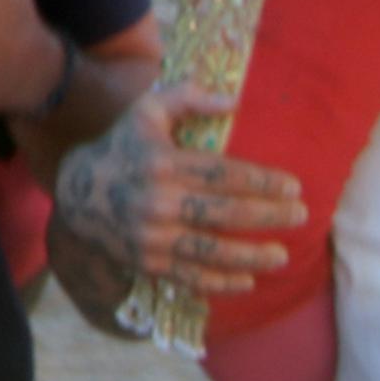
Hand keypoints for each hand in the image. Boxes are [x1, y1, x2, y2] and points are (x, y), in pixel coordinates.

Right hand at [48, 86, 306, 302]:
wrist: (78, 194)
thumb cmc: (123, 146)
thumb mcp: (147, 110)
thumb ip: (187, 97)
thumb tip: (233, 101)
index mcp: (162, 163)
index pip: (223, 174)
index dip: (262, 182)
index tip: (293, 186)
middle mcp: (158, 202)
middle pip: (224, 212)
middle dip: (267, 216)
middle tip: (300, 215)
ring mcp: (153, 237)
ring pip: (211, 251)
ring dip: (252, 255)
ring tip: (282, 255)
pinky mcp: (149, 262)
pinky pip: (191, 277)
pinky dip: (221, 283)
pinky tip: (247, 280)